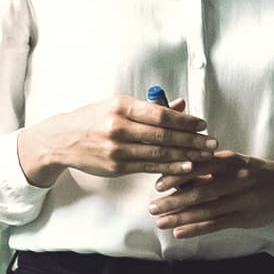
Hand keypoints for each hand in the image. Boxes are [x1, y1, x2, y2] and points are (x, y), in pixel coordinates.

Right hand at [16, 98, 209, 185]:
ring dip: (185, 156)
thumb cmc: (93, 119)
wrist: (61, 140)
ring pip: (158, 154)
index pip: (159, 114)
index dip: (184, 121)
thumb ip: (150, 107)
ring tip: (204, 157)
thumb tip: (181, 104)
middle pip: (163, 135)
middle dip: (191, 140)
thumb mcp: (118, 106)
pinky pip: (148, 168)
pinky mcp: (115, 166)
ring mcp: (116, 149)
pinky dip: (169, 169)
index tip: (202, 124)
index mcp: (121, 106)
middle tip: (212, 143)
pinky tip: (185, 168)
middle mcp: (118, 126)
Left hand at [147, 153, 273, 240]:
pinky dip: (196, 229)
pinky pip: (217, 224)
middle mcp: (236, 179)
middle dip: (173, 200)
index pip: (198, 167)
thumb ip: (209, 166)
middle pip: (199, 191)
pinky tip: (179, 232)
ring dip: (180, 217)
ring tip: (160, 222)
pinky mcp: (246, 217)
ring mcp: (242, 200)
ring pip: (206, 210)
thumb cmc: (254, 173)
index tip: (158, 184)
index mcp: (229, 160)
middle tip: (152, 207)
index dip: (177, 176)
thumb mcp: (234, 162)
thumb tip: (177, 173)